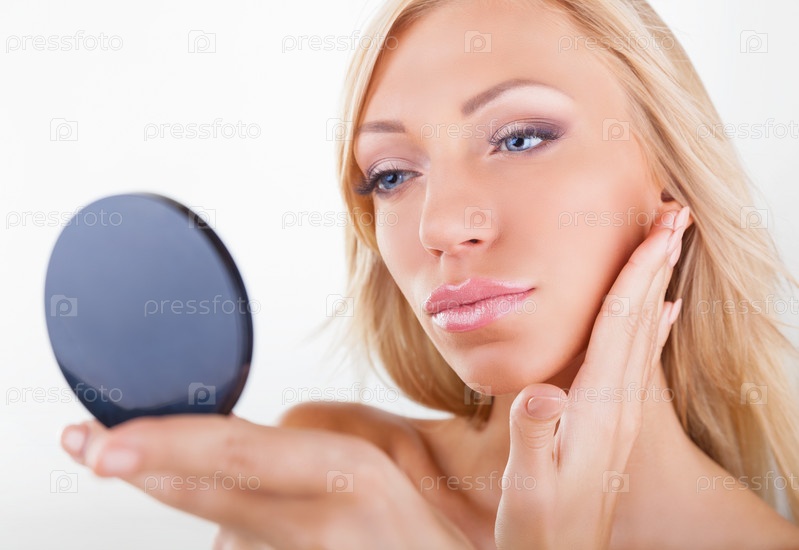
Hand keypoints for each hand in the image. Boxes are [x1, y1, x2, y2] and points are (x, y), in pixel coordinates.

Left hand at [60, 413, 472, 548]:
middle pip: (212, 490)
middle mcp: (324, 517)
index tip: (105, 440)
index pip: (239, 450)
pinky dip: (248, 543)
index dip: (165, 444)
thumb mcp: (383, 465)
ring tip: (297, 521)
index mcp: (349, 469)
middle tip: (85, 445)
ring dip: (229, 522)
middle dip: (142, 467)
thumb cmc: (423, 529)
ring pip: (224, 534)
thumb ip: (311, 450)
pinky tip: (303, 541)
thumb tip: (242, 446)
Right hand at [495, 206, 690, 548]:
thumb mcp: (529, 485)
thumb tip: (543, 392)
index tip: (658, 230)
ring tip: (665, 246)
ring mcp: (619, 411)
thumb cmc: (541, 525)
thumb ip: (533, 436)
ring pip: (643, 332)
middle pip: (642, 317)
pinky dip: (650, 325)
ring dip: (655, 283)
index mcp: (599, 407)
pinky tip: (659, 311)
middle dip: (658, 262)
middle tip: (674, 215)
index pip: (622, 325)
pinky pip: (637, 358)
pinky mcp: (613, 419)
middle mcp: (618, 403)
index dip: (639, 274)